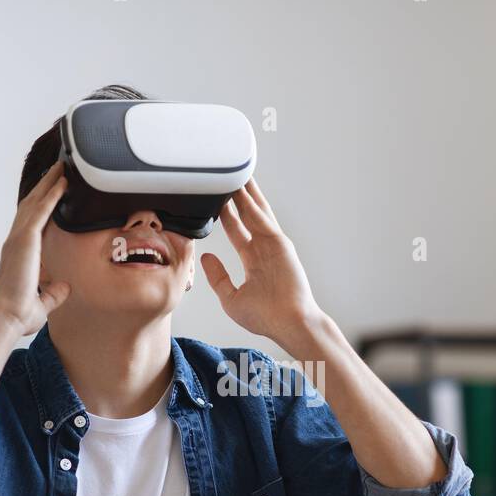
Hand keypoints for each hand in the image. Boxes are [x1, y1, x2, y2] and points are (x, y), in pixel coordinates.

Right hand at [0, 160, 71, 335]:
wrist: (5, 319)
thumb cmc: (17, 315)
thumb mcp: (42, 303)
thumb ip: (53, 292)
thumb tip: (64, 287)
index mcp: (18, 254)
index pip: (31, 222)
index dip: (41, 204)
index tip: (51, 190)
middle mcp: (15, 242)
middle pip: (32, 205)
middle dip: (45, 185)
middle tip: (58, 168)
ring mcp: (18, 239)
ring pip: (36, 202)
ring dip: (49, 183)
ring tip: (62, 166)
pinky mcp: (24, 241)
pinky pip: (42, 212)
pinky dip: (53, 196)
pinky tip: (63, 183)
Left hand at [200, 178, 324, 348]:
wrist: (289, 324)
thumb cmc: (266, 318)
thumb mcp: (231, 297)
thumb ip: (218, 277)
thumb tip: (206, 257)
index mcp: (254, 260)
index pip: (236, 230)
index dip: (225, 214)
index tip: (213, 199)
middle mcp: (264, 248)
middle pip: (247, 214)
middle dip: (236, 195)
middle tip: (224, 175)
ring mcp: (273, 244)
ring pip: (256, 211)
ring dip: (245, 192)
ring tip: (235, 172)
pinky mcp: (280, 244)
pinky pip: (262, 220)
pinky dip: (253, 204)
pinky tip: (243, 189)